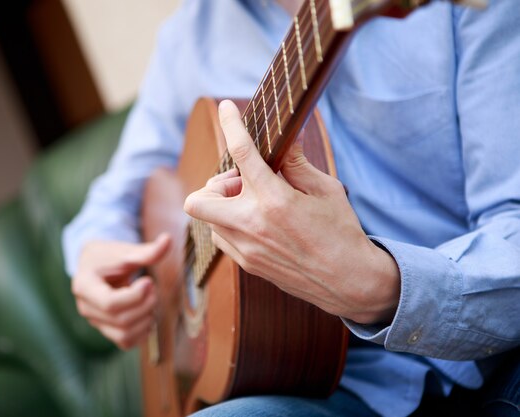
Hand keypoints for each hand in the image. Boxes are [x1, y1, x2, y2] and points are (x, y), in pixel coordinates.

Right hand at [71, 234, 170, 348]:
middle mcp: (86, 308)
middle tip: (154, 288)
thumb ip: (146, 251)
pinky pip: (126, 342)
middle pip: (120, 319)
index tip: (148, 281)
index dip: (135, 296)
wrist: (97, 266)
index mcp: (84, 286)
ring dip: (146, 320)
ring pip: (124, 335)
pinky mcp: (107, 329)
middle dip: (145, 305)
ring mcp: (96, 321)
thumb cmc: (109, 256)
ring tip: (152, 300)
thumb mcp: (125, 251)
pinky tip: (149, 313)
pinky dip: (143, 332)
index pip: (110, 303)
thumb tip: (168, 239)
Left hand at [184, 100, 399, 323]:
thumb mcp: (326, 190)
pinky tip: (257, 225)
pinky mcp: (247, 264)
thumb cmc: (342, 232)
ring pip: (208, 220)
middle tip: (243, 185)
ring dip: (224, 206)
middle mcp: (252, 224)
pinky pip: (221, 238)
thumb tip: (285, 140)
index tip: (225, 108)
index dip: (231, 124)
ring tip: (256, 206)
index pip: (242, 153)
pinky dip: (230, 226)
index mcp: (275, 200)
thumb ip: (298, 165)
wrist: (348, 282)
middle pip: (198, 199)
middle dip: (214, 186)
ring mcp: (246, 248)